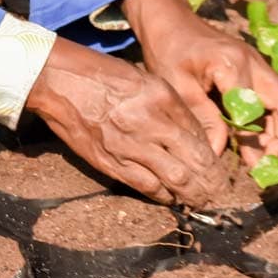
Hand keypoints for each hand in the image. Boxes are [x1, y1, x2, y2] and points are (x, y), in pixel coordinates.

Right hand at [23, 37, 221, 206]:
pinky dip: (164, 196)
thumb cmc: (102, 76)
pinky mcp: (111, 162)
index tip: (218, 166)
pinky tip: (171, 198)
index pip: (200, 135)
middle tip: (217, 190)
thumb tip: (192, 135)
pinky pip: (147, 186)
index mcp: (162, 97)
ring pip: (176, 179)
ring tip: (201, 200)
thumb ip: (170, 107)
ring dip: (193, 194)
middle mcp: (150, 122)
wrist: (59, 81)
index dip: (213, 156)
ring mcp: (130, 145)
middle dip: (211, 181)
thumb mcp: (145, 81)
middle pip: (195, 161)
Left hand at [123, 0, 277, 165]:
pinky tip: (255, 142)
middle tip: (268, 166)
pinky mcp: (256, 68)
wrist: (168, 20)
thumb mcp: (177, 85)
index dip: (254, 140)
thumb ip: (202, 117)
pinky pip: (274, 97)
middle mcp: (254, 62)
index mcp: (232, 63)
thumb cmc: (167, 50)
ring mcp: (258, 63)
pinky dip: (270, 120)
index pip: (255, 109)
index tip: (252, 166)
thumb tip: (220, 152)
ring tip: (261, 160)